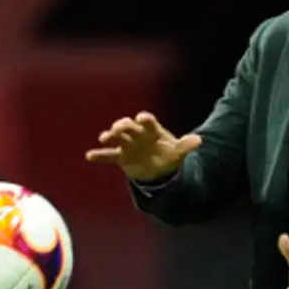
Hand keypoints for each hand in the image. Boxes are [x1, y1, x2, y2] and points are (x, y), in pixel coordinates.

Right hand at [85, 112, 201, 181]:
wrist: (159, 169)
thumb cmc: (168, 155)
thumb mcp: (178, 152)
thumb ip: (185, 146)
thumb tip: (198, 140)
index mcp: (152, 130)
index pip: (147, 121)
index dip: (144, 119)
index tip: (141, 118)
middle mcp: (138, 134)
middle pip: (129, 126)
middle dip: (123, 125)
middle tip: (118, 127)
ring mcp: (128, 145)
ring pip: (117, 138)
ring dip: (110, 136)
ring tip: (104, 138)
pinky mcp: (121, 157)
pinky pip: (109, 156)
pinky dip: (99, 155)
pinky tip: (89, 156)